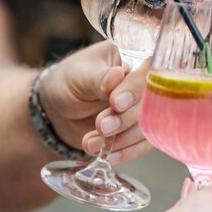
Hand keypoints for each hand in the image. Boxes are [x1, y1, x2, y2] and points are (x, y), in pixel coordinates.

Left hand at [37, 41, 152, 162]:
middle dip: (127, 118)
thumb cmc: (68, 83)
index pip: (150, 69)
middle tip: (101, 126)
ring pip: (151, 125)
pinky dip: (128, 152)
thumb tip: (117, 76)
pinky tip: (109, 155)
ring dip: (123, 138)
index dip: (137, 88)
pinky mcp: (143, 128)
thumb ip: (99, 78)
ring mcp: (147, 107)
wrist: (57, 110)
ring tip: (91, 142)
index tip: (115, 102)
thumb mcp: (78, 76)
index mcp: (136, 56)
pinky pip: (146, 143)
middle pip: (154, 102)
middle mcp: (148, 81)